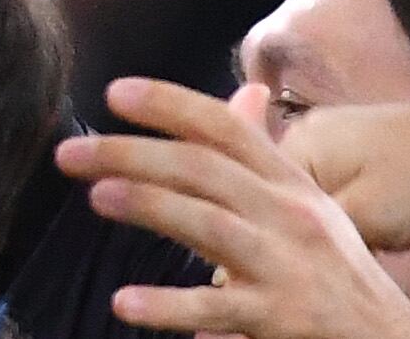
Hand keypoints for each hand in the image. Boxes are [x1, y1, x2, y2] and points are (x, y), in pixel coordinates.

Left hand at [57, 81, 409, 338]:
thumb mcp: (313, 208)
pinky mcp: (283, 321)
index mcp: (293, 186)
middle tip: (69, 153)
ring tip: (97, 197)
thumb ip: (266, 159)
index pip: (226, 130)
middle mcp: (292, 218)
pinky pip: (217, 309)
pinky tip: (125, 302)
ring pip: (209, 224)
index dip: (169, 104)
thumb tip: (245, 95)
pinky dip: (169, 306)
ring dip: (149, 206)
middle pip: (202, 169)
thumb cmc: (341, 275)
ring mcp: (289, 269)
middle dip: (131, 153)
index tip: (112, 93)